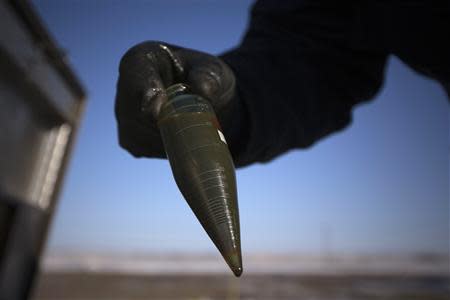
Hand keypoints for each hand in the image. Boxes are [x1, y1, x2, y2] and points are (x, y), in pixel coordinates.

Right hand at [115, 41, 235, 157]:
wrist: (205, 100)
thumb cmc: (205, 78)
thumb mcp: (213, 71)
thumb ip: (208, 77)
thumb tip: (203, 91)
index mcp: (141, 59)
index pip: (137, 76)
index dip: (146, 95)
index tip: (157, 113)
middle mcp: (125, 86)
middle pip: (137, 112)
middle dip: (166, 123)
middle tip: (196, 125)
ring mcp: (123, 114)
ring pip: (139, 135)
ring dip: (168, 137)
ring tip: (192, 126)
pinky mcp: (129, 137)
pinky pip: (143, 149)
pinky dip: (164, 149)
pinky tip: (181, 137)